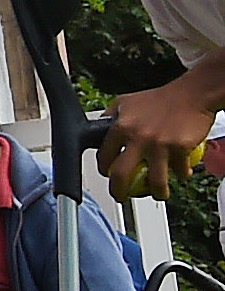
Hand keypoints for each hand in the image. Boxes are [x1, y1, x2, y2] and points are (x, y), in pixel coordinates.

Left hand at [105, 74, 221, 197]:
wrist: (192, 94)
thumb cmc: (160, 98)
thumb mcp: (126, 102)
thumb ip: (111, 117)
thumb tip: (97, 128)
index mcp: (121, 127)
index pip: (104, 156)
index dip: (103, 169)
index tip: (107, 174)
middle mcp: (137, 138)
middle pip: (121, 175)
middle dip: (119, 192)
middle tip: (122, 196)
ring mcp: (160, 145)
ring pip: (154, 182)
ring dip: (157, 193)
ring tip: (158, 194)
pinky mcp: (180, 149)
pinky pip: (180, 171)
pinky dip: (182, 175)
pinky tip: (182, 173)